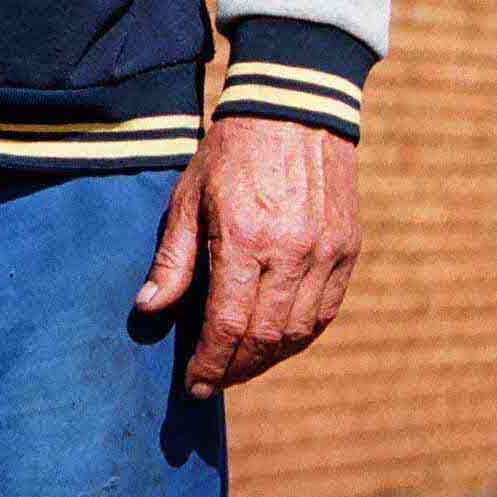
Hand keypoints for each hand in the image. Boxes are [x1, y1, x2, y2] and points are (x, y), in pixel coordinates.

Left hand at [136, 116, 362, 395]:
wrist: (296, 110)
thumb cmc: (230, 154)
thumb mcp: (187, 199)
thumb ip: (173, 260)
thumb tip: (149, 310)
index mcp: (246, 239)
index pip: (229, 324)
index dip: (210, 363)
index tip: (193, 386)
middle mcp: (292, 252)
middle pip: (266, 337)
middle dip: (236, 370)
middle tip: (212, 384)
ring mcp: (326, 253)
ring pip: (299, 331)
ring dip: (268, 360)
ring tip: (239, 369)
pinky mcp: (347, 250)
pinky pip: (326, 311)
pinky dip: (300, 336)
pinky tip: (276, 344)